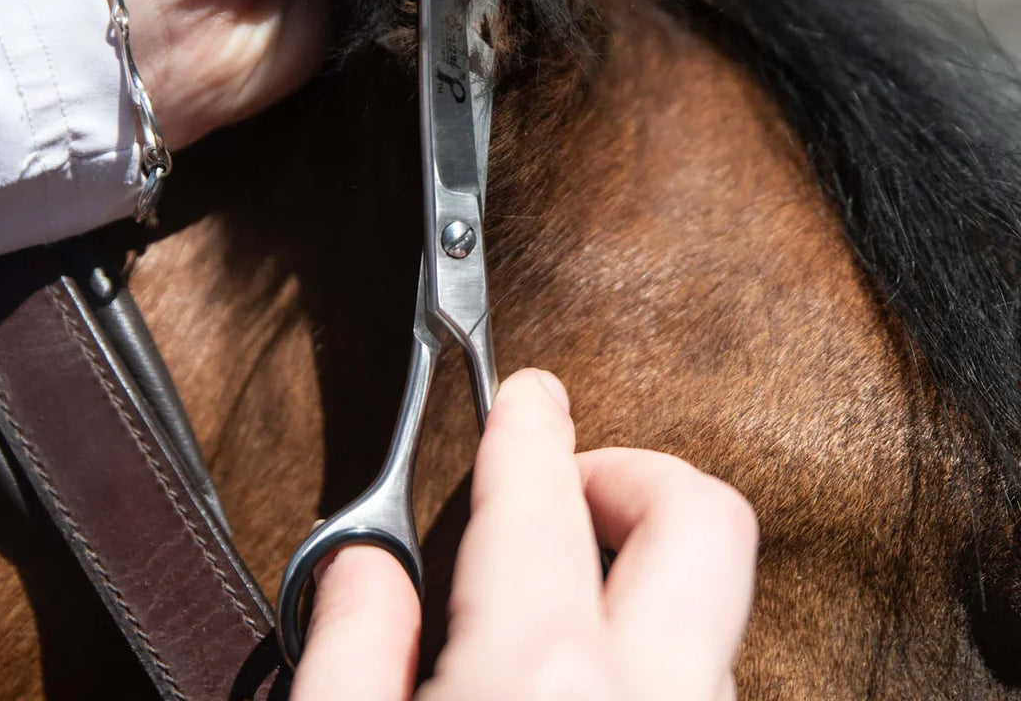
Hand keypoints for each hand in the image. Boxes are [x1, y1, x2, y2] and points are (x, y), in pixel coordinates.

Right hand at [292, 369, 758, 699]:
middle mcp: (649, 698)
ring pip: (714, 602)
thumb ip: (350, 649)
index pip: (541, 497)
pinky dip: (655, 642)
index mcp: (539, 677)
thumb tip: (365, 568)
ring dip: (644, 565)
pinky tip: (580, 678)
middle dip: (635, 472)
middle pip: (703, 517)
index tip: (526, 394)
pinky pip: (705, 673)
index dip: (528, 424)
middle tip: (568, 487)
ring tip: (561, 593)